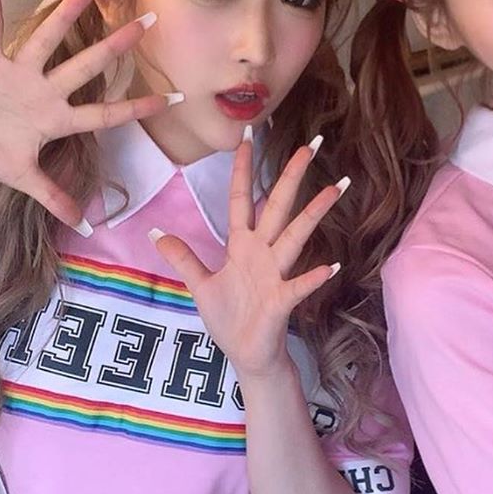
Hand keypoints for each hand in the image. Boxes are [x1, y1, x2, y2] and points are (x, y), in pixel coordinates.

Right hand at [0, 0, 177, 230]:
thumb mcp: (24, 180)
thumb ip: (55, 199)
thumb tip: (86, 229)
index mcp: (56, 118)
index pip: (107, 113)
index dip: (138, 107)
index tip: (173, 97)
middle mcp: (45, 90)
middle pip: (89, 66)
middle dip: (118, 45)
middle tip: (149, 20)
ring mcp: (19, 72)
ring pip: (49, 37)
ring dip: (67, 11)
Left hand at [152, 133, 344, 379]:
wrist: (247, 356)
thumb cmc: (229, 320)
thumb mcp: (199, 285)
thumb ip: (183, 257)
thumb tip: (156, 231)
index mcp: (241, 247)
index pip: (241, 199)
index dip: (242, 169)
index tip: (246, 137)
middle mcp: (263, 254)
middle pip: (277, 206)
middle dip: (292, 176)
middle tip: (310, 145)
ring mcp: (276, 275)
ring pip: (296, 236)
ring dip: (314, 213)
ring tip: (336, 188)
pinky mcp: (282, 301)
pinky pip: (299, 286)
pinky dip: (314, 277)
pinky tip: (330, 266)